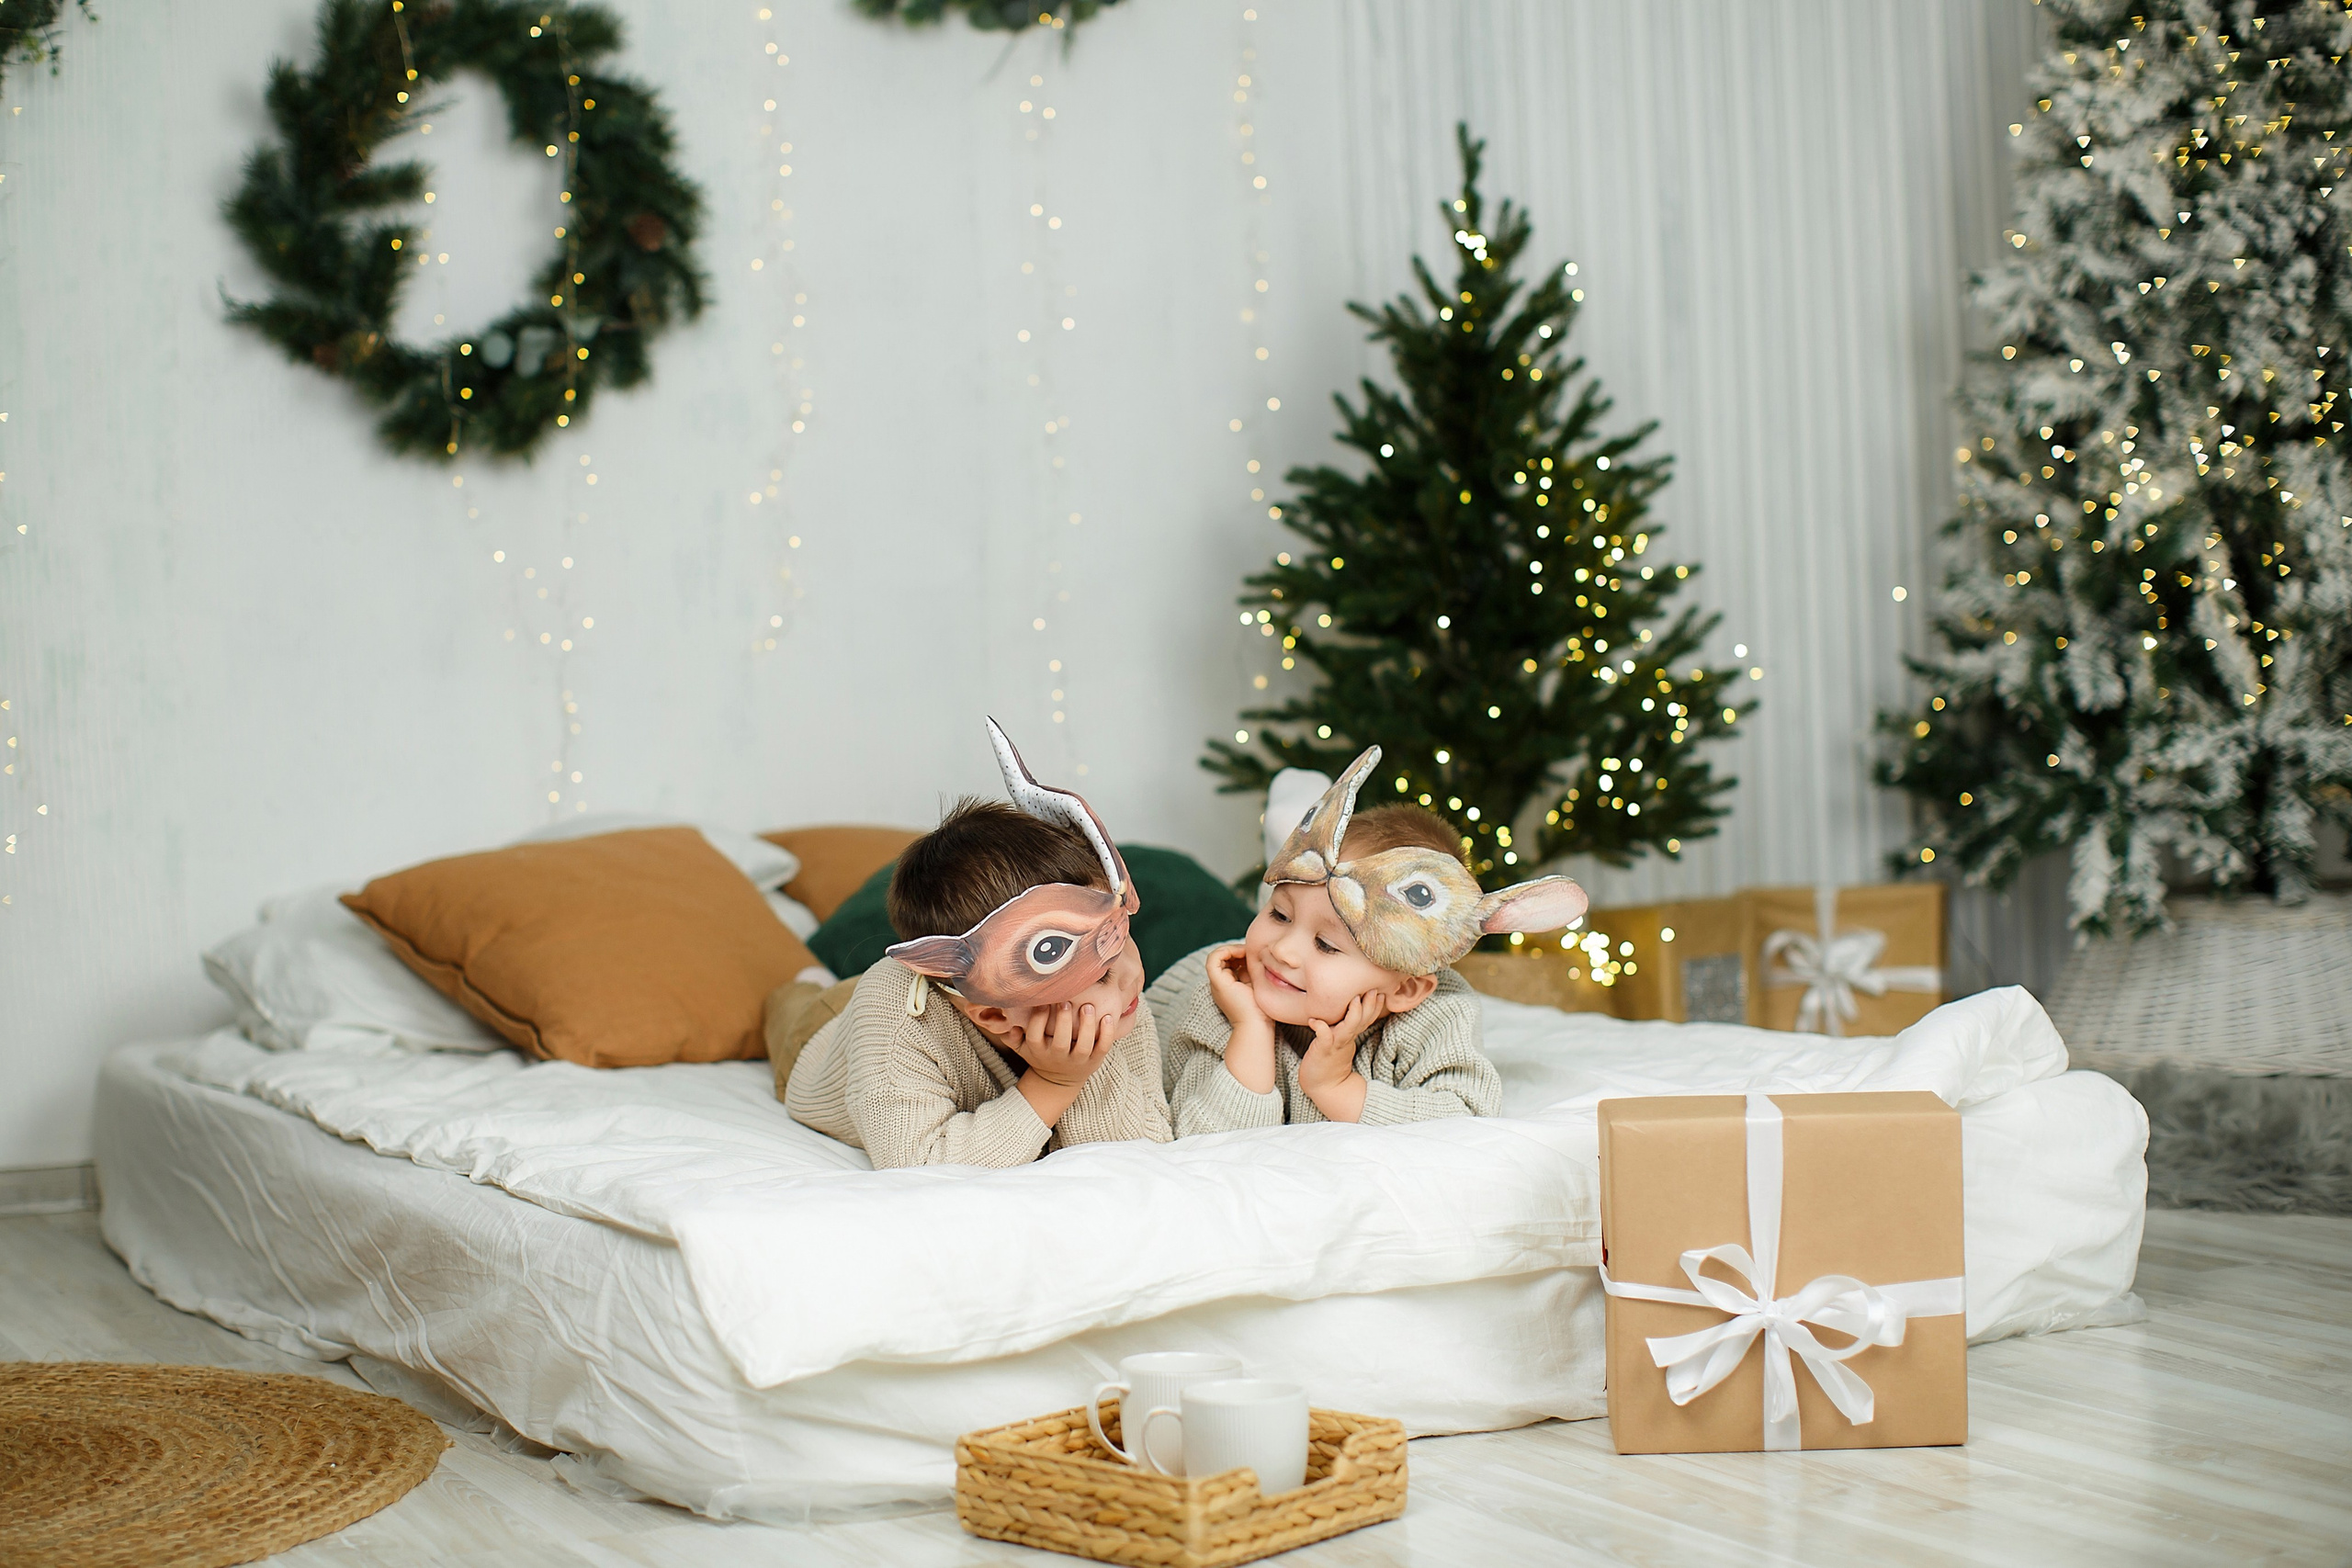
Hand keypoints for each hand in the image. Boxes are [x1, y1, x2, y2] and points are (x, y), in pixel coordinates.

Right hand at [1013, 1000, 1114, 1089]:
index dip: (1038, 1018)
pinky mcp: (1094, 1060)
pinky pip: (1102, 1049)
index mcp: (1039, 1051)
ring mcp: (1077, 1060)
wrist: (1059, 1080)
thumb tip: (1010, 1024)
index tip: (1043, 1001)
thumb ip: (1013, 1036)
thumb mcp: (1023, 1048)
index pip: (1035, 1036)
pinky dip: (1107, 1034)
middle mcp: (1058, 1057)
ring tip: (1088, 1006)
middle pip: (1060, 1042)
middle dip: (1063, 1021)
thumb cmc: (1041, 1054)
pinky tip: (1108, 1017)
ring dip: (1087, 1026)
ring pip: (1084, 1046)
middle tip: (1066, 1001)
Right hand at [1207, 944, 1278, 1094]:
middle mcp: (1221, 985)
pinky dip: (1226, 951)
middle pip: (1223, 958)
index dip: (1239, 953)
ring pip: (1216, 956)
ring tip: (1246, 951)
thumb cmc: (1262, 1012)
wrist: (1256, 1027)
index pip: (1229, 962)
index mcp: (1229, 987)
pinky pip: (1213, 959)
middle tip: (1250, 950)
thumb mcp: (1259, 987)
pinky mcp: (1218, 982)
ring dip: (1231, 949)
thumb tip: (1264, 957)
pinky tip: (1241, 953)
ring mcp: (1217, 984)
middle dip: (1236, 950)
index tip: (1254, 954)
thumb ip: (1256, 975)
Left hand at [1298, 991, 1384, 1121]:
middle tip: (1373, 989)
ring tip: (1354, 999)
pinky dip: (1320, 1027)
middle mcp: (1346, 1038)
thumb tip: (1349, 1008)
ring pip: (1349, 1028)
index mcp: (1351, 1034)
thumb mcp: (1341, 1039)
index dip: (1375, 1006)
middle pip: (1363, 1020)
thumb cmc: (1329, 1060)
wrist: (1324, 1086)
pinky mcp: (1323, 1050)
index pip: (1367, 1018)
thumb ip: (1346, 1025)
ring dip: (1353, 1013)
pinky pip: (1324, 1038)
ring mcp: (1336, 1044)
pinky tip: (1313, 1021)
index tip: (1380, 991)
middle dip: (1369, 1005)